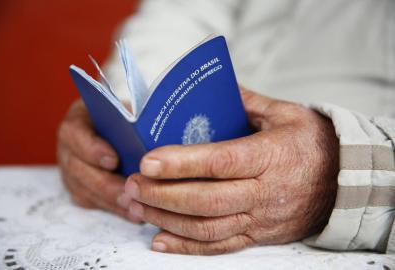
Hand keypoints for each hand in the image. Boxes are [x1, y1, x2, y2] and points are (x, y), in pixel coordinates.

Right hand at [57, 100, 140, 222]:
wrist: (118, 123)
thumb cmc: (125, 111)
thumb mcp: (126, 106)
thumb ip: (133, 114)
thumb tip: (153, 125)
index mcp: (78, 120)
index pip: (74, 133)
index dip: (91, 149)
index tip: (113, 160)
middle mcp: (70, 146)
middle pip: (78, 168)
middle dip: (106, 184)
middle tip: (130, 194)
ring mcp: (72, 169)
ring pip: (84, 190)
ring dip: (111, 201)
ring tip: (136, 208)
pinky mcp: (81, 187)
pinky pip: (93, 201)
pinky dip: (114, 209)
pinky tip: (134, 213)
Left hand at [119, 89, 339, 254]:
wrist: (346, 181)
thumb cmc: (313, 142)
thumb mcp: (286, 113)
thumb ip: (246, 101)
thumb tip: (212, 87)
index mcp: (270, 157)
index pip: (219, 162)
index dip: (181, 163)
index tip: (147, 162)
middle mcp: (264, 193)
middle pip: (206, 200)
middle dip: (163, 195)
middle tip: (132, 184)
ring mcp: (261, 219)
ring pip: (207, 228)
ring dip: (167, 220)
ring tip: (137, 207)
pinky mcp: (259, 236)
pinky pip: (220, 247)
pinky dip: (187, 247)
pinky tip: (159, 240)